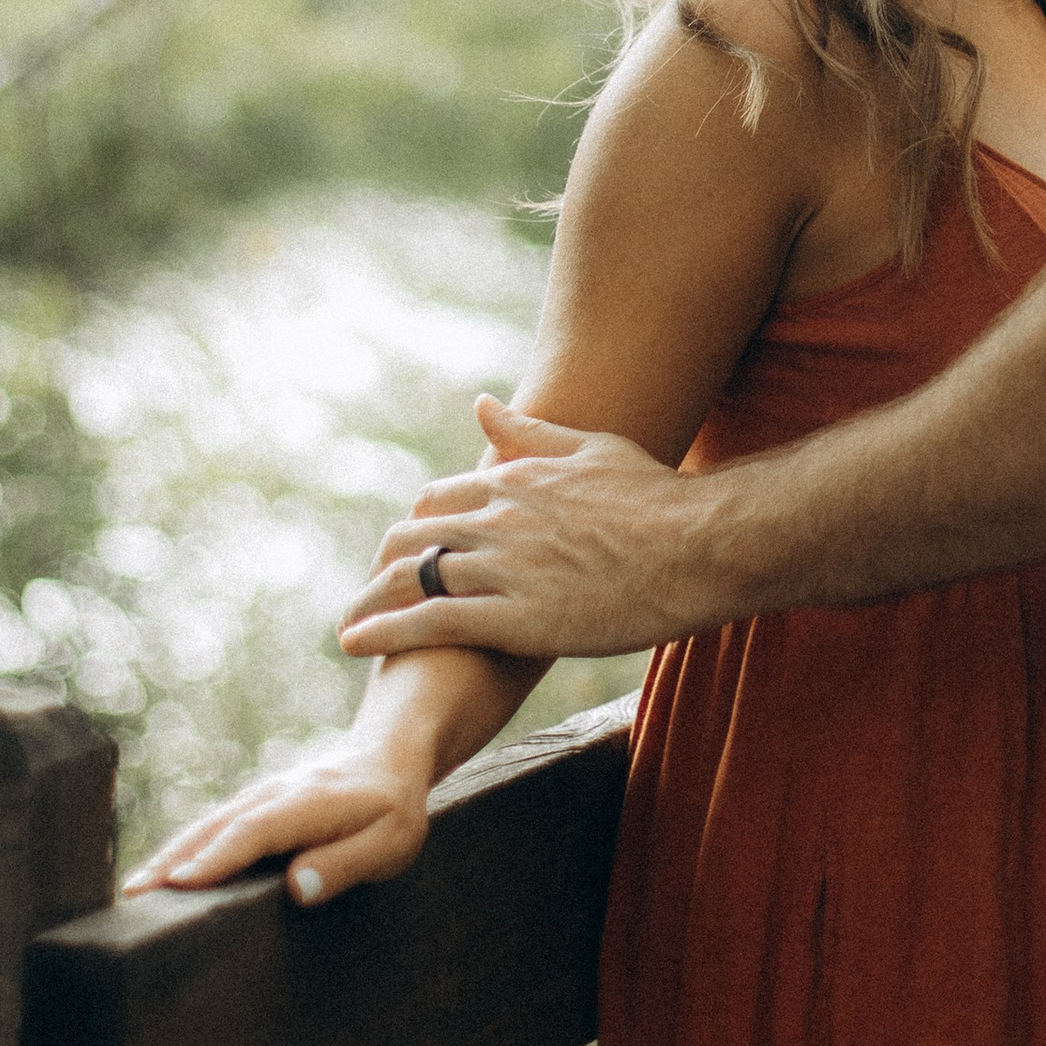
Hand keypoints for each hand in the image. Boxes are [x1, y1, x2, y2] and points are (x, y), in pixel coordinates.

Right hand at [121, 733, 431, 907]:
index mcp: (312, 803)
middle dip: (175, 859)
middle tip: (134, 895)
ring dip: (171, 854)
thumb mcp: (392, 842)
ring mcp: (262, 796)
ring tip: (134, 890)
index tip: (181, 883)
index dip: (219, 856)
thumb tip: (298, 888)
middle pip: (219, 826)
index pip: (257, 830)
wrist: (390, 756)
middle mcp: (278, 794)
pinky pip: (215, 825)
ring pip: (210, 824)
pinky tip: (161, 873)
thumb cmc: (394, 811)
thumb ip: (347, 863)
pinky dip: (184, 847)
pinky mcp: (255, 805)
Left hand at [339, 395, 727, 659]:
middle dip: (384, 566)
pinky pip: (429, 621)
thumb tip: (480, 402)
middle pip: (412, 538)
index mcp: (514, 479)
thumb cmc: (657, 497)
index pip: (438, 501)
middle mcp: (497, 518)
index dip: (418, 529)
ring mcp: (501, 568)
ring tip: (346, 625)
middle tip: (369, 593)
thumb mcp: (591, 448)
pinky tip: (355, 644)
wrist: (698, 545)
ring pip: (411, 579)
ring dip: (371, 602)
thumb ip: (531, 431)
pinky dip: (384, 630)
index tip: (408, 552)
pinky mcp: (511, 617)